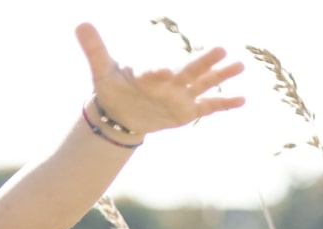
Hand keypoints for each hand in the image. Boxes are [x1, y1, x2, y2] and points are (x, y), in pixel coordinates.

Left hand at [75, 22, 246, 136]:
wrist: (121, 111)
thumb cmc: (112, 87)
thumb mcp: (101, 70)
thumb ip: (94, 49)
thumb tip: (80, 23)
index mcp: (150, 71)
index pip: (154, 71)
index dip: (156, 73)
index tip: (161, 72)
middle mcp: (171, 80)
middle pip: (188, 70)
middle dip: (203, 62)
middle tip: (220, 49)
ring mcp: (181, 94)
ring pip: (204, 83)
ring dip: (220, 76)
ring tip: (239, 65)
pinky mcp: (187, 111)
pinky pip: (209, 106)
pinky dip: (224, 104)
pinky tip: (242, 99)